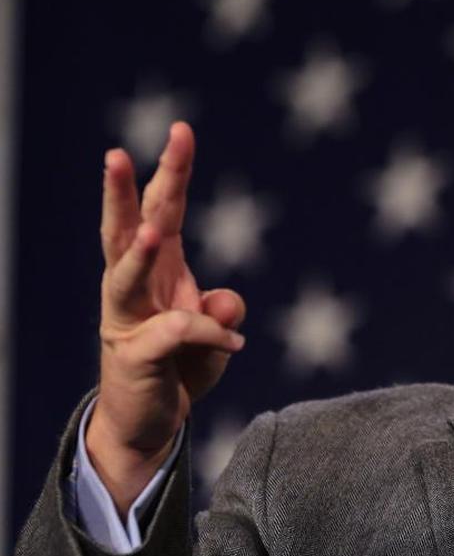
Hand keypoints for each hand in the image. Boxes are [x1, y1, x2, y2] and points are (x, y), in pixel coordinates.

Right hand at [86, 122, 245, 515]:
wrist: (150, 426)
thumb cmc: (181, 369)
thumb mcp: (216, 337)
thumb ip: (222, 313)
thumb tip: (226, 305)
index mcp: (159, 270)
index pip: (165, 210)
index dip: (172, 172)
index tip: (182, 130)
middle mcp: (134, 288)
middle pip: (125, 230)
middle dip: (123, 192)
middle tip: (115, 154)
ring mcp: (127, 320)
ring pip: (124, 277)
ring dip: (140, 253)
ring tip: (154, 230)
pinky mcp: (133, 356)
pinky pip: (174, 335)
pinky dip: (208, 335)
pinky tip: (236, 345)